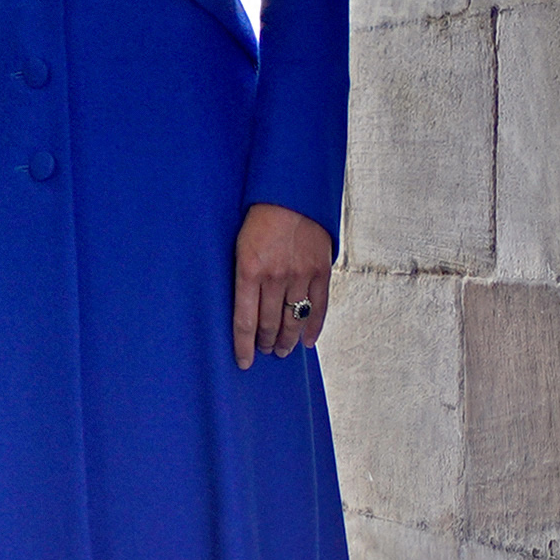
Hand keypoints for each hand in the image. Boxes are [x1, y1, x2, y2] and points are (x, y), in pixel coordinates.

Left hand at [232, 202, 332, 369]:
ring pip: (293, 319)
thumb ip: (241, 277)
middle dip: (265, 343)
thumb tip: (241, 307)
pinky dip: (313, 328)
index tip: (244, 363)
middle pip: (269, 324)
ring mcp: (301, 275)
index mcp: (248, 270)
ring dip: (286, 340)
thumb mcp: (238, 247)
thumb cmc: (257, 221)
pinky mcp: (321, 271)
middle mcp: (275, 277)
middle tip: (264, 352)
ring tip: (281, 351)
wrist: (290, 196)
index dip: (244, 346)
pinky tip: (307, 341)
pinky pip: (319, 307)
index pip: (245, 320)